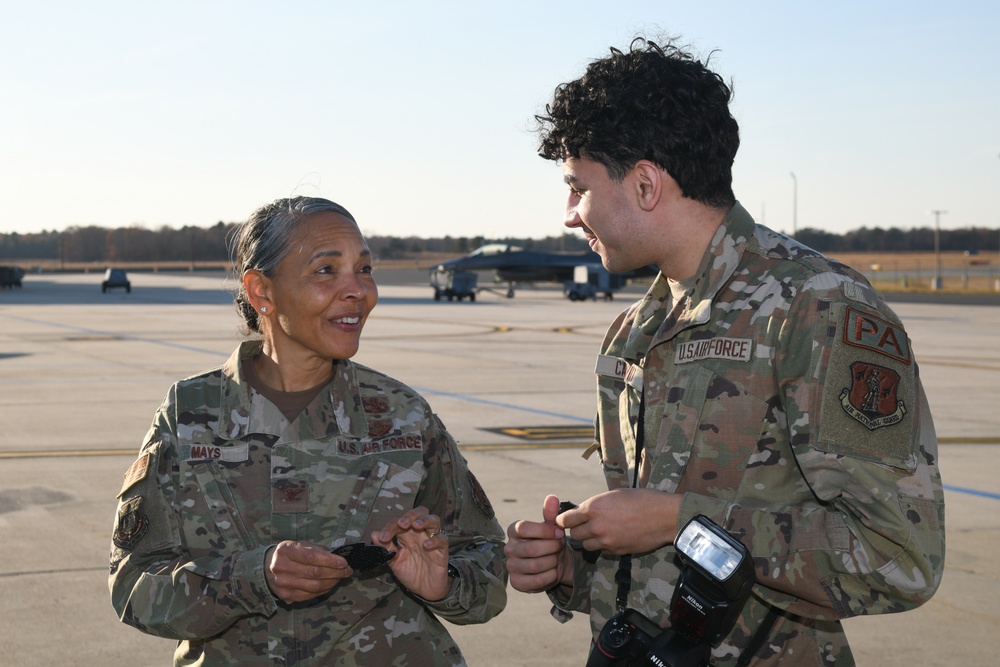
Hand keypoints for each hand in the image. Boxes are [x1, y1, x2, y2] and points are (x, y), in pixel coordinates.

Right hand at [264, 540, 351, 602]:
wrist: (266, 567)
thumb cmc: (289, 553)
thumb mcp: (300, 544)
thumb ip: (317, 550)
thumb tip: (337, 558)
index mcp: (286, 551)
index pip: (311, 557)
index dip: (330, 560)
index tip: (344, 562)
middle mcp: (282, 567)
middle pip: (314, 573)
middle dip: (335, 572)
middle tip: (347, 570)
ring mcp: (283, 584)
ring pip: (314, 586)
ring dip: (332, 582)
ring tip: (341, 577)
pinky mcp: (286, 596)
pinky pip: (310, 595)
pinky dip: (324, 590)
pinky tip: (331, 584)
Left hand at [373, 507, 449, 600]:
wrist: (425, 590)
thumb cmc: (411, 573)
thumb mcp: (395, 561)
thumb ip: (386, 548)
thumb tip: (374, 534)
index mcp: (407, 535)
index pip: (399, 522)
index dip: (390, 527)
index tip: (383, 538)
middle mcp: (420, 534)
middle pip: (420, 513)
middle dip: (410, 515)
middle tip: (402, 524)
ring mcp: (432, 540)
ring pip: (434, 520)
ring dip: (424, 520)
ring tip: (416, 526)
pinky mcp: (442, 551)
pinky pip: (442, 540)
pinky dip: (435, 540)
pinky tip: (426, 546)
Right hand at [505, 495, 573, 593]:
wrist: (555, 563)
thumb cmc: (550, 541)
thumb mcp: (552, 527)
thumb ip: (551, 514)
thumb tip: (552, 497)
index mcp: (513, 531)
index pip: (523, 528)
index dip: (544, 531)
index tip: (559, 533)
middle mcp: (509, 548)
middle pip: (531, 548)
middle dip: (551, 548)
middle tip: (559, 547)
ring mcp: (511, 566)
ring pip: (534, 565)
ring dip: (551, 562)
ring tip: (556, 559)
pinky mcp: (517, 583)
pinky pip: (535, 581)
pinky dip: (549, 576)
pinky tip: (553, 571)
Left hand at [555, 488, 680, 555]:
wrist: (663, 516)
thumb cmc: (641, 500)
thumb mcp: (614, 495)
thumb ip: (595, 505)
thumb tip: (583, 512)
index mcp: (593, 508)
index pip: (565, 519)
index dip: (564, 520)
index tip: (566, 520)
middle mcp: (596, 526)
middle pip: (574, 534)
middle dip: (578, 529)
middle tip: (586, 524)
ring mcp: (606, 541)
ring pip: (586, 545)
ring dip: (590, 539)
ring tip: (601, 531)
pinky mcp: (616, 551)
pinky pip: (602, 550)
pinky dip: (604, 546)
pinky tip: (614, 537)